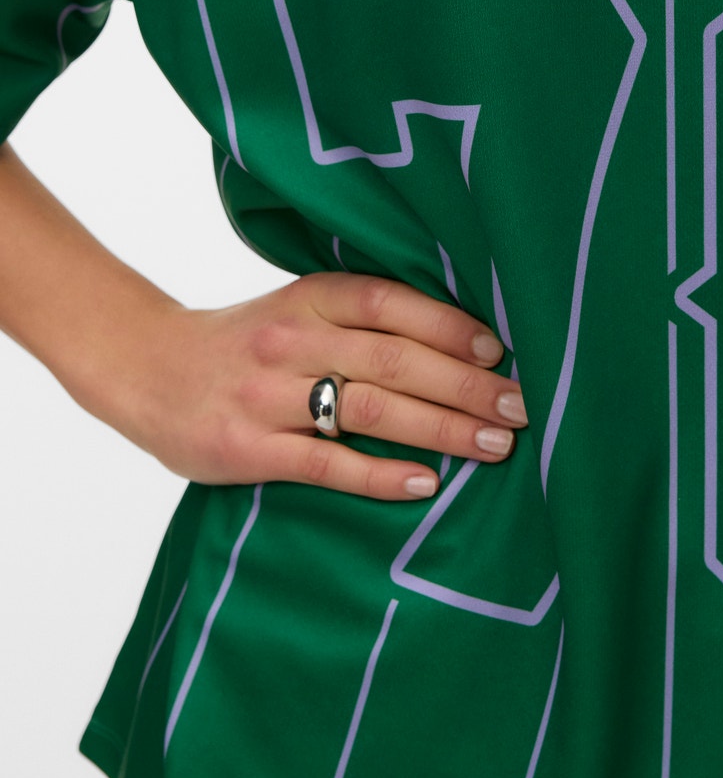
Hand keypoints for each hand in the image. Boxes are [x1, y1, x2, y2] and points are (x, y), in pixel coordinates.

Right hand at [117, 273, 525, 501]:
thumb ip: (364, 318)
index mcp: (313, 296)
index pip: (394, 303)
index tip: (503, 351)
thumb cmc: (247, 341)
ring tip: (494, 447)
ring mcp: (269, 395)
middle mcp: (295, 339)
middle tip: (521, 409)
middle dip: (468, 386)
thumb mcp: (300, 308)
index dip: (452, 326)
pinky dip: (382, 473)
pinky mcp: (249, 449)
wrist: (146, 368)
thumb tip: (463, 340)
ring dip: (443, 428)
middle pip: (397, 360)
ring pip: (372, 409)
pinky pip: (328, 463)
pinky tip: (427, 482)